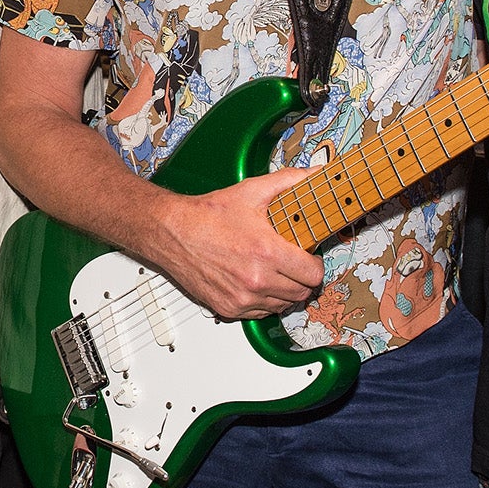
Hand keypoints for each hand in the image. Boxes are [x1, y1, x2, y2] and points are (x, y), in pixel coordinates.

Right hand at [156, 169, 325, 318]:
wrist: (172, 231)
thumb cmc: (207, 215)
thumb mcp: (251, 191)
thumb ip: (288, 181)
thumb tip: (313, 174)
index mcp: (266, 252)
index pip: (313, 274)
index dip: (315, 265)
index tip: (309, 258)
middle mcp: (255, 279)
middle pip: (302, 293)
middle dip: (302, 278)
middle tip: (293, 263)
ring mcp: (242, 297)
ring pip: (283, 305)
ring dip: (284, 291)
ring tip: (274, 271)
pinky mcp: (229, 308)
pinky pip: (261, 313)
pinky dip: (263, 301)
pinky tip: (256, 281)